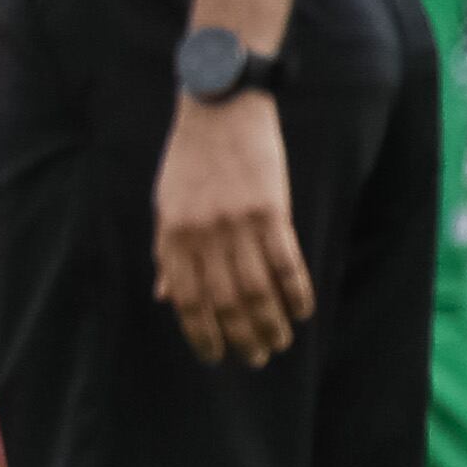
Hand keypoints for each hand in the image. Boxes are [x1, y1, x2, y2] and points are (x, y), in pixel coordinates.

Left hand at [151, 94, 315, 364]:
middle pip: (224, 303)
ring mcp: (237, 222)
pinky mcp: (271, 210)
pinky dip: (295, 293)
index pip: (186, 300)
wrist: (219, 106)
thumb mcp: (165, 203)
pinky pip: (286, 263)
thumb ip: (166, 251)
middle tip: (255, 359)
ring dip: (270, 324)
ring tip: (279, 344)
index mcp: (172, 233)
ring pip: (257, 290)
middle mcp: (202, 233)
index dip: (201, 334)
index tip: (215, 357)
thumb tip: (165, 298)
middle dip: (240, 338)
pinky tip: (301, 312)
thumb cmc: (190, 158)